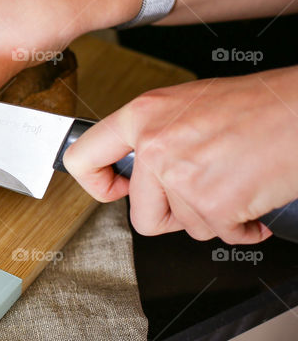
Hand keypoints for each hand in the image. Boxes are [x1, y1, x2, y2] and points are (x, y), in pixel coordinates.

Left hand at [63, 67, 297, 243]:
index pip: (82, 157)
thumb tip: (135, 169)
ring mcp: (181, 176)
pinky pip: (220, 235)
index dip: (96, 184)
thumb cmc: (258, 105)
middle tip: (199, 196)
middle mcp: (154, 146)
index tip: (115, 190)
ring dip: (213, 216)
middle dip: (173, 216)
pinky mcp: (213, 203)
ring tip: (234, 184)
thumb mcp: (187, 105)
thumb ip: (155, 135)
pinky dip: (241, 228)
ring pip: (185, 225)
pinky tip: (252, 200)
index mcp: (142, 116)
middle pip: (140, 213)